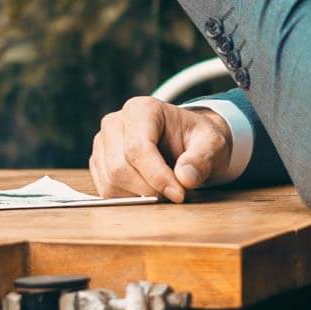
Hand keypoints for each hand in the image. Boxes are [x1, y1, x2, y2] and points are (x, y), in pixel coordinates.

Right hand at [89, 97, 231, 202]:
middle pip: (120, 167)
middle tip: (176, 195)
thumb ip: (201, 158)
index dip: (157, 176)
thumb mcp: (211, 143)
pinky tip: (150, 192)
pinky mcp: (98, 164)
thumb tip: (185, 178)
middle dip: (149, 189)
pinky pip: (106, 192)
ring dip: (140, 196)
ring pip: (110, 182)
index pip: (138, 147)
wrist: (188, 143)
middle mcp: (115, 123)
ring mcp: (102, 144)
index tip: (179, 194)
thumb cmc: (198, 139)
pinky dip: (129, 199)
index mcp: (142, 109)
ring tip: (166, 191)